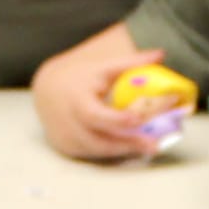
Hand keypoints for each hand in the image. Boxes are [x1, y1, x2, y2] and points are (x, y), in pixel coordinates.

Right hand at [32, 43, 166, 160]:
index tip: (138, 119)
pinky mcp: (68, 148)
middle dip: (128, 143)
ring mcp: (66, 137)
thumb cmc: (82, 78)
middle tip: (154, 145)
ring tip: (149, 147)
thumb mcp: (103, 68)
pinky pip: (93, 154)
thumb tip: (161, 54)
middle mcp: (68, 121)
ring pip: (98, 150)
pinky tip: (131, 149)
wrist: (47, 91)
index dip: (116, 119)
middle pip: (99, 139)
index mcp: (76, 98)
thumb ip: (131, 63)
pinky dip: (113, 153)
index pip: (94, 114)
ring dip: (125, 150)